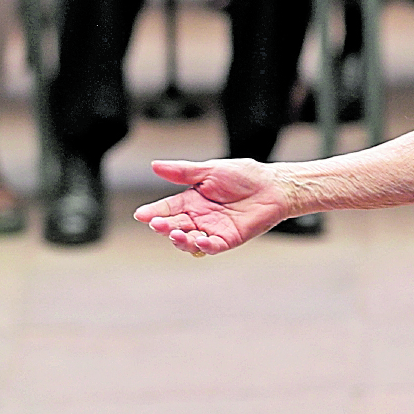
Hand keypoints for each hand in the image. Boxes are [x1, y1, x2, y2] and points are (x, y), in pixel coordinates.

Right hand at [133, 158, 298, 254]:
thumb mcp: (210, 170)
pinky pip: (213, 247)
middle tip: (157, 224)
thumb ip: (183, 172)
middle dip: (164, 227)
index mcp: (192, 200)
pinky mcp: (228, 239)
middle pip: (175, 226)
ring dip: (180, 239)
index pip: (168, 208)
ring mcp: (213, 230)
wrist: (272, 186)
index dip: (154, 212)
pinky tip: (199, 241)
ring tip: (175, 233)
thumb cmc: (244, 176)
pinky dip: (204, 246)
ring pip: (190, 240)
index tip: (141, 214)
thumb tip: (155, 166)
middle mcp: (200, 217)